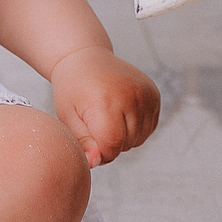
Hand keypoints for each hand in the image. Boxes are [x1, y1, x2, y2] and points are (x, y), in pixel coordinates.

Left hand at [47, 46, 159, 167]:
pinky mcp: (154, 94)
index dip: (100, 153)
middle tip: (94, 126)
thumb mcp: (68, 116)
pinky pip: (149, 127)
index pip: (112, 145)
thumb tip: (94, 163)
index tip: (88, 144)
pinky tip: (120, 114)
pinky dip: (135, 128)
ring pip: (139, 138)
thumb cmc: (72, 89)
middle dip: (110, 144)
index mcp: (106, 102)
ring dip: (124, 137)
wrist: (85, 58)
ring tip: (106, 119)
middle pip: (126, 143)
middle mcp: (130, 96)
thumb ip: (82, 141)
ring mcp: (145, 94)